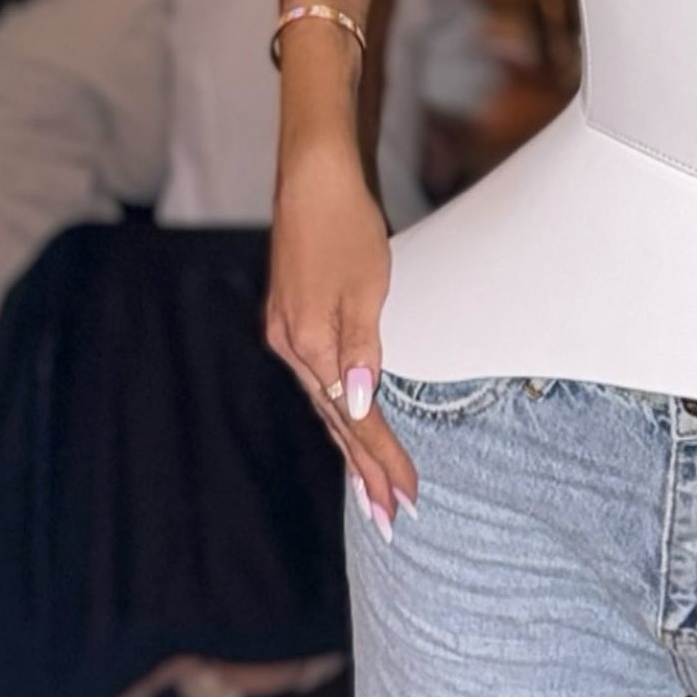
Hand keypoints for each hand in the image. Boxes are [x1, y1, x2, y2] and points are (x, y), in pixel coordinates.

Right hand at [266, 145, 418, 537]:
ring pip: (326, 406)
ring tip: (372, 493)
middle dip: (365, 472)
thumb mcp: (365, 286)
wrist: (311, 178)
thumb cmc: (345, 225)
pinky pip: (320, 383)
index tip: (407, 495)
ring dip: (352, 450)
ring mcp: (289, 334)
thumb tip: (358, 405)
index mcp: (311, 344)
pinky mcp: (293, 320)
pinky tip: (348, 425)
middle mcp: (293, 347)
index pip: (355, 418)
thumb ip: (361, 350)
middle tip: (391, 518)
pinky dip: (337, 413)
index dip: (381, 459)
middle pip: (337, 423)